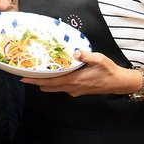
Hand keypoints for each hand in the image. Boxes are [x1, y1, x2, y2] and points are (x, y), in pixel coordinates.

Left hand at [20, 50, 136, 96]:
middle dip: (36, 82)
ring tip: (35, 74)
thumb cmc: (109, 70)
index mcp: (74, 80)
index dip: (36, 80)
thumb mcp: (99, 59)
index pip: (50, 82)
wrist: (119, 83)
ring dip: (44, 83)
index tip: (24, 78)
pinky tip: (52, 75)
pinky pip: (61, 88)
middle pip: (48, 87)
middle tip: (24, 75)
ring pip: (54, 88)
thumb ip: (86, 55)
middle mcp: (71, 87)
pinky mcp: (78, 90)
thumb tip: (75, 52)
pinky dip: (53, 83)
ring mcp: (74, 90)